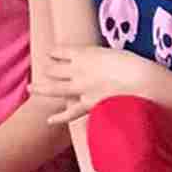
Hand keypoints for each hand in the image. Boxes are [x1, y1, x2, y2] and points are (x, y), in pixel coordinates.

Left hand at [37, 40, 163, 126]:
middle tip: (43, 70)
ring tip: (31, 88)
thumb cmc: (133, 64)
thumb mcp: (114, 53)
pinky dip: (59, 116)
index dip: (56, 52)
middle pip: (55, 69)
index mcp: (84, 52)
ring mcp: (81, 87)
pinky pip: (70, 111)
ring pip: (54, 87)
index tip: (51, 53)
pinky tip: (49, 120)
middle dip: (49, 70)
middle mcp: (78, 69)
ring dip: (41, 87)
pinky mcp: (88, 104)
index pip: (62, 51)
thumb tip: (101, 63)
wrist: (141, 80)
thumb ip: (101, 58)